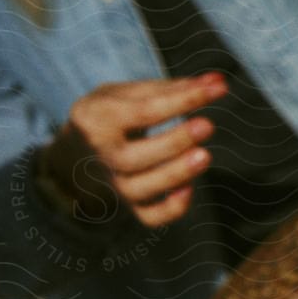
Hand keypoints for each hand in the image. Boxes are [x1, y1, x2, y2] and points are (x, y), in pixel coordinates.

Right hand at [43, 76, 222, 228]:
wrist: (78, 150)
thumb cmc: (113, 114)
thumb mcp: (129, 93)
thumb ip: (172, 88)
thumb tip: (218, 81)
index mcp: (95, 118)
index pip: (143, 111)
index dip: (184, 100)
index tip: (220, 89)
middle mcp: (101, 154)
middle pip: (133, 157)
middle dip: (173, 142)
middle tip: (207, 125)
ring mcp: (114, 182)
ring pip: (140, 188)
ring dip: (175, 174)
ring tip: (204, 155)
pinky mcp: (129, 205)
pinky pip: (149, 217)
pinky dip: (171, 208)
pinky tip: (189, 188)